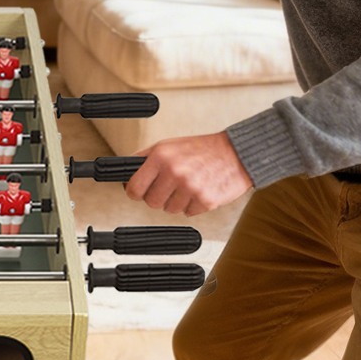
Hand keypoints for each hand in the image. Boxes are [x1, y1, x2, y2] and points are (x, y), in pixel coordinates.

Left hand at [125, 131, 252, 217]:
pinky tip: (200, 189)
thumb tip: (124, 178)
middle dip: (158, 197)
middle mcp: (174, 172)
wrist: (236, 153)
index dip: (135, 192)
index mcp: (161, 156)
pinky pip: (188, 213)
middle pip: (151, 202)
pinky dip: (192, 205)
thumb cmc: (199, 149)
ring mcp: (190, 188)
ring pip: (169, 210)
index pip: (134, 188)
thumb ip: (144, 161)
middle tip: (169, 186)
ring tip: (188, 185)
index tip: (140, 191)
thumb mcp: (167, 146)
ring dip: (176, 201)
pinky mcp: (206, 201)